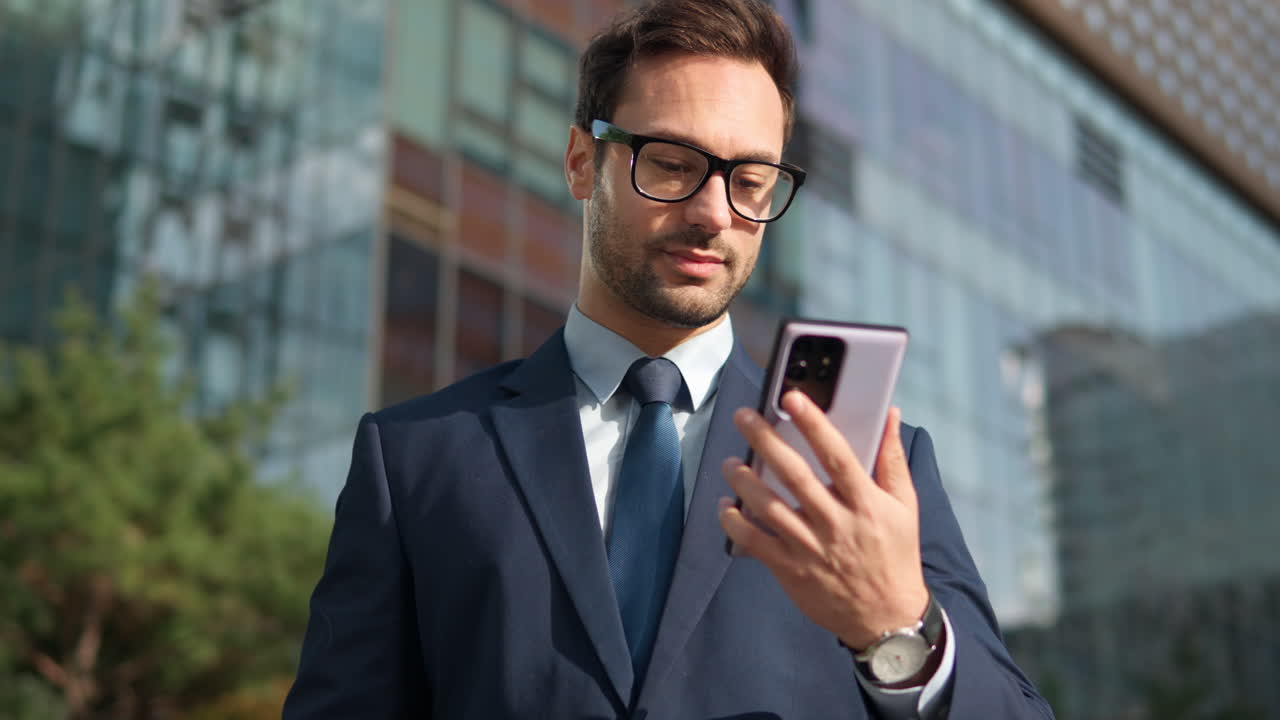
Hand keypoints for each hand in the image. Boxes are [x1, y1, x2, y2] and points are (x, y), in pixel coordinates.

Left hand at [718, 391, 928, 650]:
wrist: (887, 619)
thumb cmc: (895, 556)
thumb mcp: (905, 506)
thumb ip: (892, 459)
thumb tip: (891, 414)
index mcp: (866, 503)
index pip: (837, 456)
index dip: (814, 425)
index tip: (792, 398)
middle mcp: (836, 523)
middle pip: (795, 476)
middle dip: (766, 441)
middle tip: (744, 417)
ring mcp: (810, 548)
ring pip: (769, 508)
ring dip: (744, 481)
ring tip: (730, 462)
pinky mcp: (790, 570)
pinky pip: (755, 543)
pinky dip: (735, 524)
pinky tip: (726, 506)